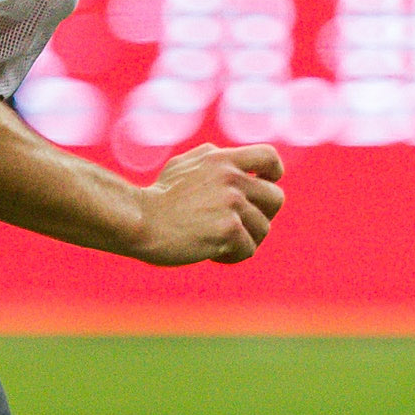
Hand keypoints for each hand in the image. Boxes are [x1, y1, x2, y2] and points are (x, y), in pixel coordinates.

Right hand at [127, 142, 284, 265]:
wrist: (138, 220)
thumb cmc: (157, 198)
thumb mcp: (184, 166)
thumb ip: (213, 161)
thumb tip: (233, 161)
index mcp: (222, 159)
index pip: (269, 157)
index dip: (273, 175)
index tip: (262, 187)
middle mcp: (231, 178)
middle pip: (276, 198)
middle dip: (261, 215)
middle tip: (238, 225)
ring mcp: (231, 203)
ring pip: (263, 228)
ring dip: (244, 240)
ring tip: (220, 243)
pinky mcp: (228, 229)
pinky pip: (248, 249)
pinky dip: (232, 256)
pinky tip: (212, 255)